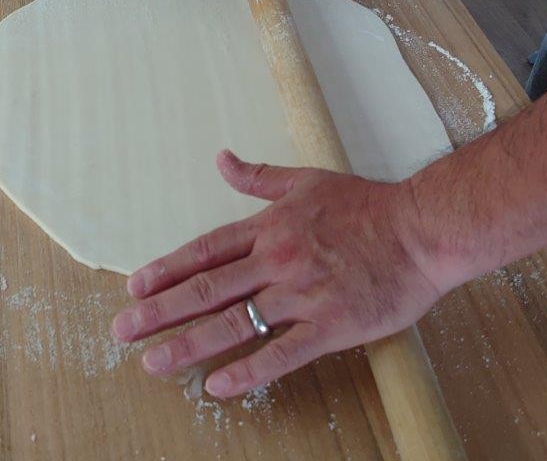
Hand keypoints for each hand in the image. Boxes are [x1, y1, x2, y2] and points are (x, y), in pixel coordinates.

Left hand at [111, 150, 449, 397]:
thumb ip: (260, 177)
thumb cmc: (370, 205)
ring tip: (153, 362)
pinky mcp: (331, 325)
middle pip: (207, 289)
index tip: (133, 287)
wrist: (424, 228)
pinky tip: (218, 386)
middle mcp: (277, 261)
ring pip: (235, 323)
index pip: (205, 251)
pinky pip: (282, 354)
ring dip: (189, 344)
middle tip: (122, 330)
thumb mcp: (308, 180)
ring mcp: (302, 294)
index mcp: (270, 228)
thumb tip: (222, 159)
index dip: (165, 270)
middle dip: (159, 311)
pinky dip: (249, 371)